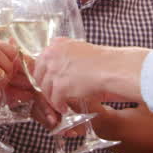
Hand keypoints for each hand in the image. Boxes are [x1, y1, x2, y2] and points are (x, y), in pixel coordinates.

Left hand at [34, 39, 148, 109]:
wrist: (113, 69)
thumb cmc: (103, 62)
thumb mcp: (79, 50)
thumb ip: (65, 56)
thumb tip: (55, 69)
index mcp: (57, 44)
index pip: (41, 60)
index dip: (44, 73)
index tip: (49, 81)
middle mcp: (52, 54)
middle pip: (39, 75)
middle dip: (45, 87)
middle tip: (52, 95)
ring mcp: (55, 70)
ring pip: (46, 89)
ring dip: (52, 98)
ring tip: (60, 104)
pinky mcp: (60, 85)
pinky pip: (54, 100)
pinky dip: (59, 106)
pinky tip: (64, 108)